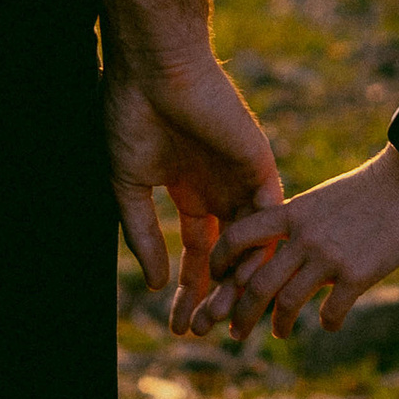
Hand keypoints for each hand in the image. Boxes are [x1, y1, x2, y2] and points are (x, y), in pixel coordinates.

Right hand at [103, 38, 282, 327]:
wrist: (155, 66)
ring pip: (251, 245)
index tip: (180, 326)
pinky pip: (270, 218)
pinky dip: (261, 251)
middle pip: (228, 256)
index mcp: (188, 188)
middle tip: (205, 332)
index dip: (188, 289)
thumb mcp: (129, 184)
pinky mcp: (259, 165)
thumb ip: (143, 234)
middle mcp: (219, 188)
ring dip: (240, 283)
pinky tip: (245, 282)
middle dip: (217, 297)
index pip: (196, 250)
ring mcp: (241, 178)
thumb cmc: (133, 113)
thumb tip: (157, 283)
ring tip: (224, 319)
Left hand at [191, 147, 398, 343]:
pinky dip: (327, 322)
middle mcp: (303, 236)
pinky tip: (330, 322)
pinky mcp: (357, 275)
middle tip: (234, 331)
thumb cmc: (368, 190)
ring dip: (278, 324)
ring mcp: (329, 257)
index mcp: (291, 213)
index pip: (238, 235)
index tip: (216, 279)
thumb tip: (281, 254)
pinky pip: (331, 313)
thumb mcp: (322, 200)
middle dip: (240, 313)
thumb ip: (299, 225)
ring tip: (279, 332)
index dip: (220, 261)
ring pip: (286, 303)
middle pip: (256, 283)